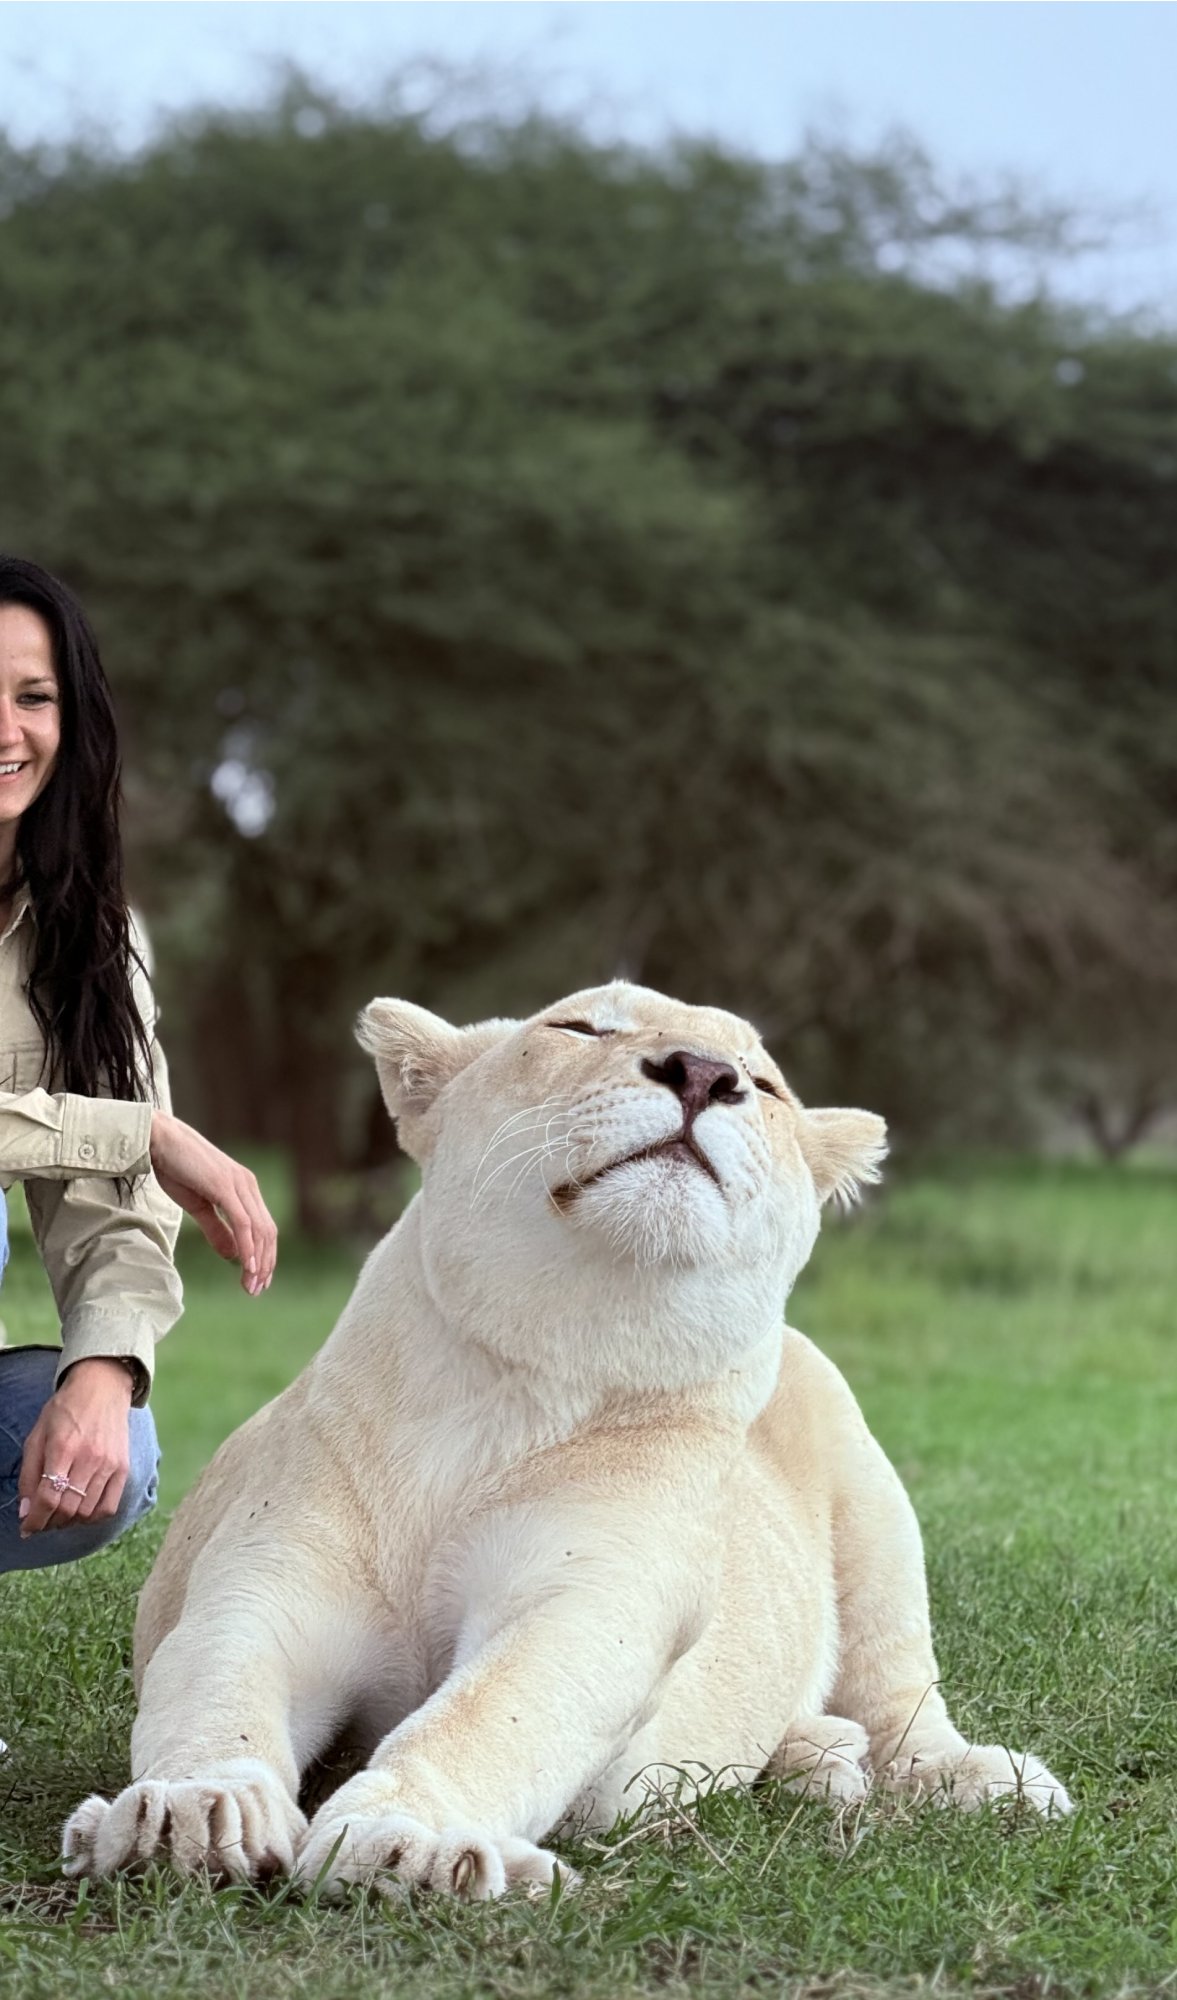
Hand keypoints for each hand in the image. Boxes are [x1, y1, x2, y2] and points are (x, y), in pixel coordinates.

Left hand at [17, 1358, 133, 1536]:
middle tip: (41, 1521)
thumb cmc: (65, 1409)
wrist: (102, 1387)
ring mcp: (109, 1464)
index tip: (26, 1528)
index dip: (35, 1520)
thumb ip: (29, 1474)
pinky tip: (81, 1512)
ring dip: (68, 1521)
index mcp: (63, 1447)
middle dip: (49, 1523)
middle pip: (67, 1508)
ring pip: (87, 1512)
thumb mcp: (37, 1435)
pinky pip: (109, 1507)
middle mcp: (89, 1458)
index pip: (48, 1497)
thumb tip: (25, 1512)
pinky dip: (92, 1518)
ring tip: (58, 1515)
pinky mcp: (124, 1468)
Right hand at [149, 1113, 277, 1294]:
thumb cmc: (176, 1169)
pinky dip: (248, 1246)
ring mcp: (239, 1184)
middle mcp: (248, 1185)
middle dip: (265, 1264)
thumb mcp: (199, 1206)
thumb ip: (217, 1230)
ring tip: (252, 1285)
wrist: (158, 1140)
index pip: (264, 1228)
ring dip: (258, 1261)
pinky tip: (247, 1265)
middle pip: (268, 1232)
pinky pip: (243, 1222)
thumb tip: (233, 1256)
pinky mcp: (226, 1186)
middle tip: (256, 1290)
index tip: (258, 1281)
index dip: (265, 1256)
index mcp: (244, 1188)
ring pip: (259, 1230)